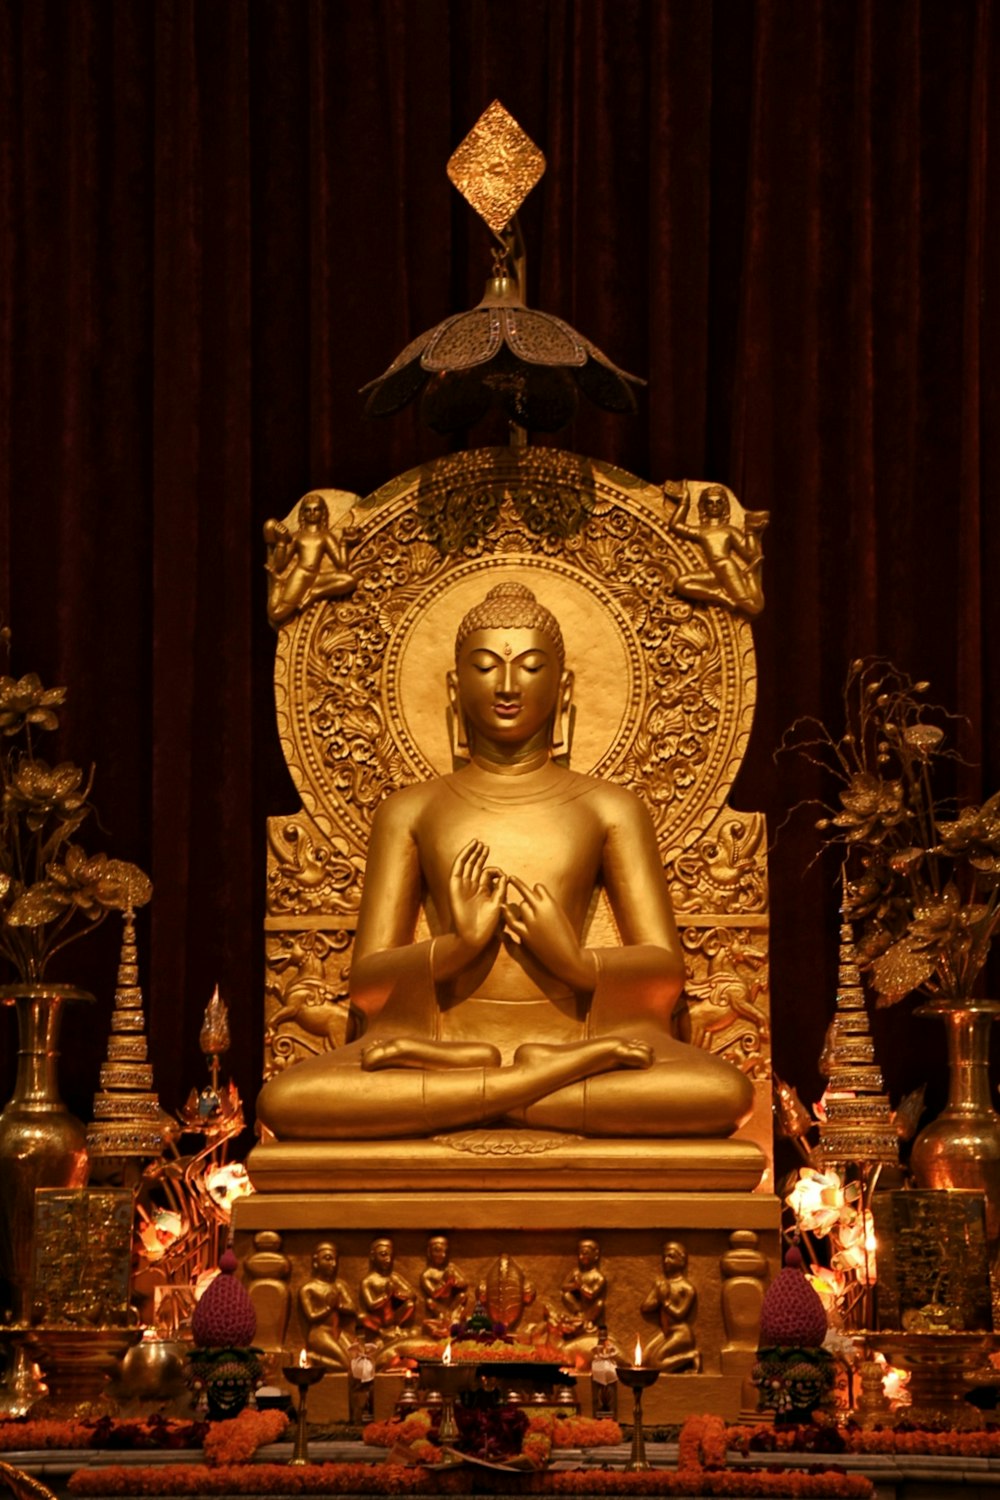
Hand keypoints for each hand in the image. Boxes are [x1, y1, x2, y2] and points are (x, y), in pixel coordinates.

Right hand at [448, 839, 504, 954]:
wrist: (473, 936)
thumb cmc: (486, 925)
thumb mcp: (498, 903)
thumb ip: (501, 889)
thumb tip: (505, 876)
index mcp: (482, 891)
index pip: (487, 874)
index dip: (494, 870)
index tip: (501, 874)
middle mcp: (471, 887)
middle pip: (475, 866)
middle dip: (480, 856)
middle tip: (485, 846)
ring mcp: (462, 886)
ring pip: (466, 865)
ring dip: (472, 853)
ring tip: (478, 843)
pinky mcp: (454, 886)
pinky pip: (458, 868)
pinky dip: (463, 857)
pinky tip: (469, 849)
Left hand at [503, 875, 597, 990]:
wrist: (567, 957)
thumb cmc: (567, 935)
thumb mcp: (560, 914)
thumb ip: (547, 905)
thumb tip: (534, 899)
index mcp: (551, 903)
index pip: (538, 887)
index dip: (537, 891)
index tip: (537, 894)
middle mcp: (540, 910)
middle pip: (527, 895)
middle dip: (528, 897)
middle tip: (523, 894)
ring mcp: (531, 922)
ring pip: (521, 906)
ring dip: (524, 908)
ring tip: (533, 916)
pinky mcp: (526, 934)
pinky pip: (512, 920)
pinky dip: (507, 913)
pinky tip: (502, 906)